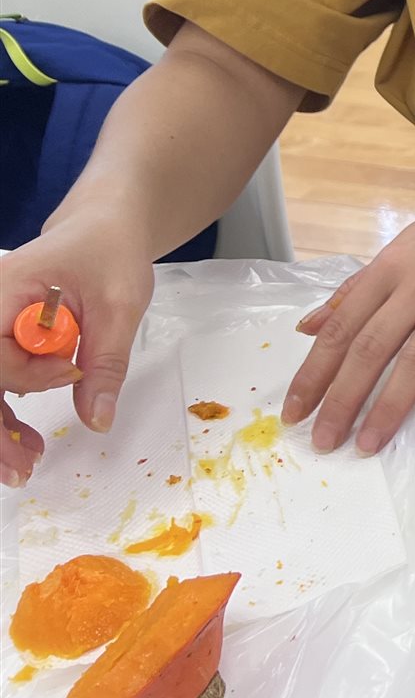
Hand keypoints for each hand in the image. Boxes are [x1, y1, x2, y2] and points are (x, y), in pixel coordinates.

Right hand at [0, 224, 155, 457]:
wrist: (105, 229)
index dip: (27, 374)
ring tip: (25, 464)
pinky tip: (24, 441)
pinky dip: (4, 414)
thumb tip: (97, 420)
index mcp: (1, 290)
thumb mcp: (120, 304)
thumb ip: (106, 362)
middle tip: (21, 468)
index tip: (70, 375)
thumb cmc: (110, 252)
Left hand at [286, 176, 414, 453]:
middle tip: (324, 441)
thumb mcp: (403, 247)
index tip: (295, 412)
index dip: (315, 373)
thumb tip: (308, 327)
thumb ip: (356, 288)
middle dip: (343, 399)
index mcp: (391, 266)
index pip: (343, 328)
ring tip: (368, 443)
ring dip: (390, 405)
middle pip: (373, 347)